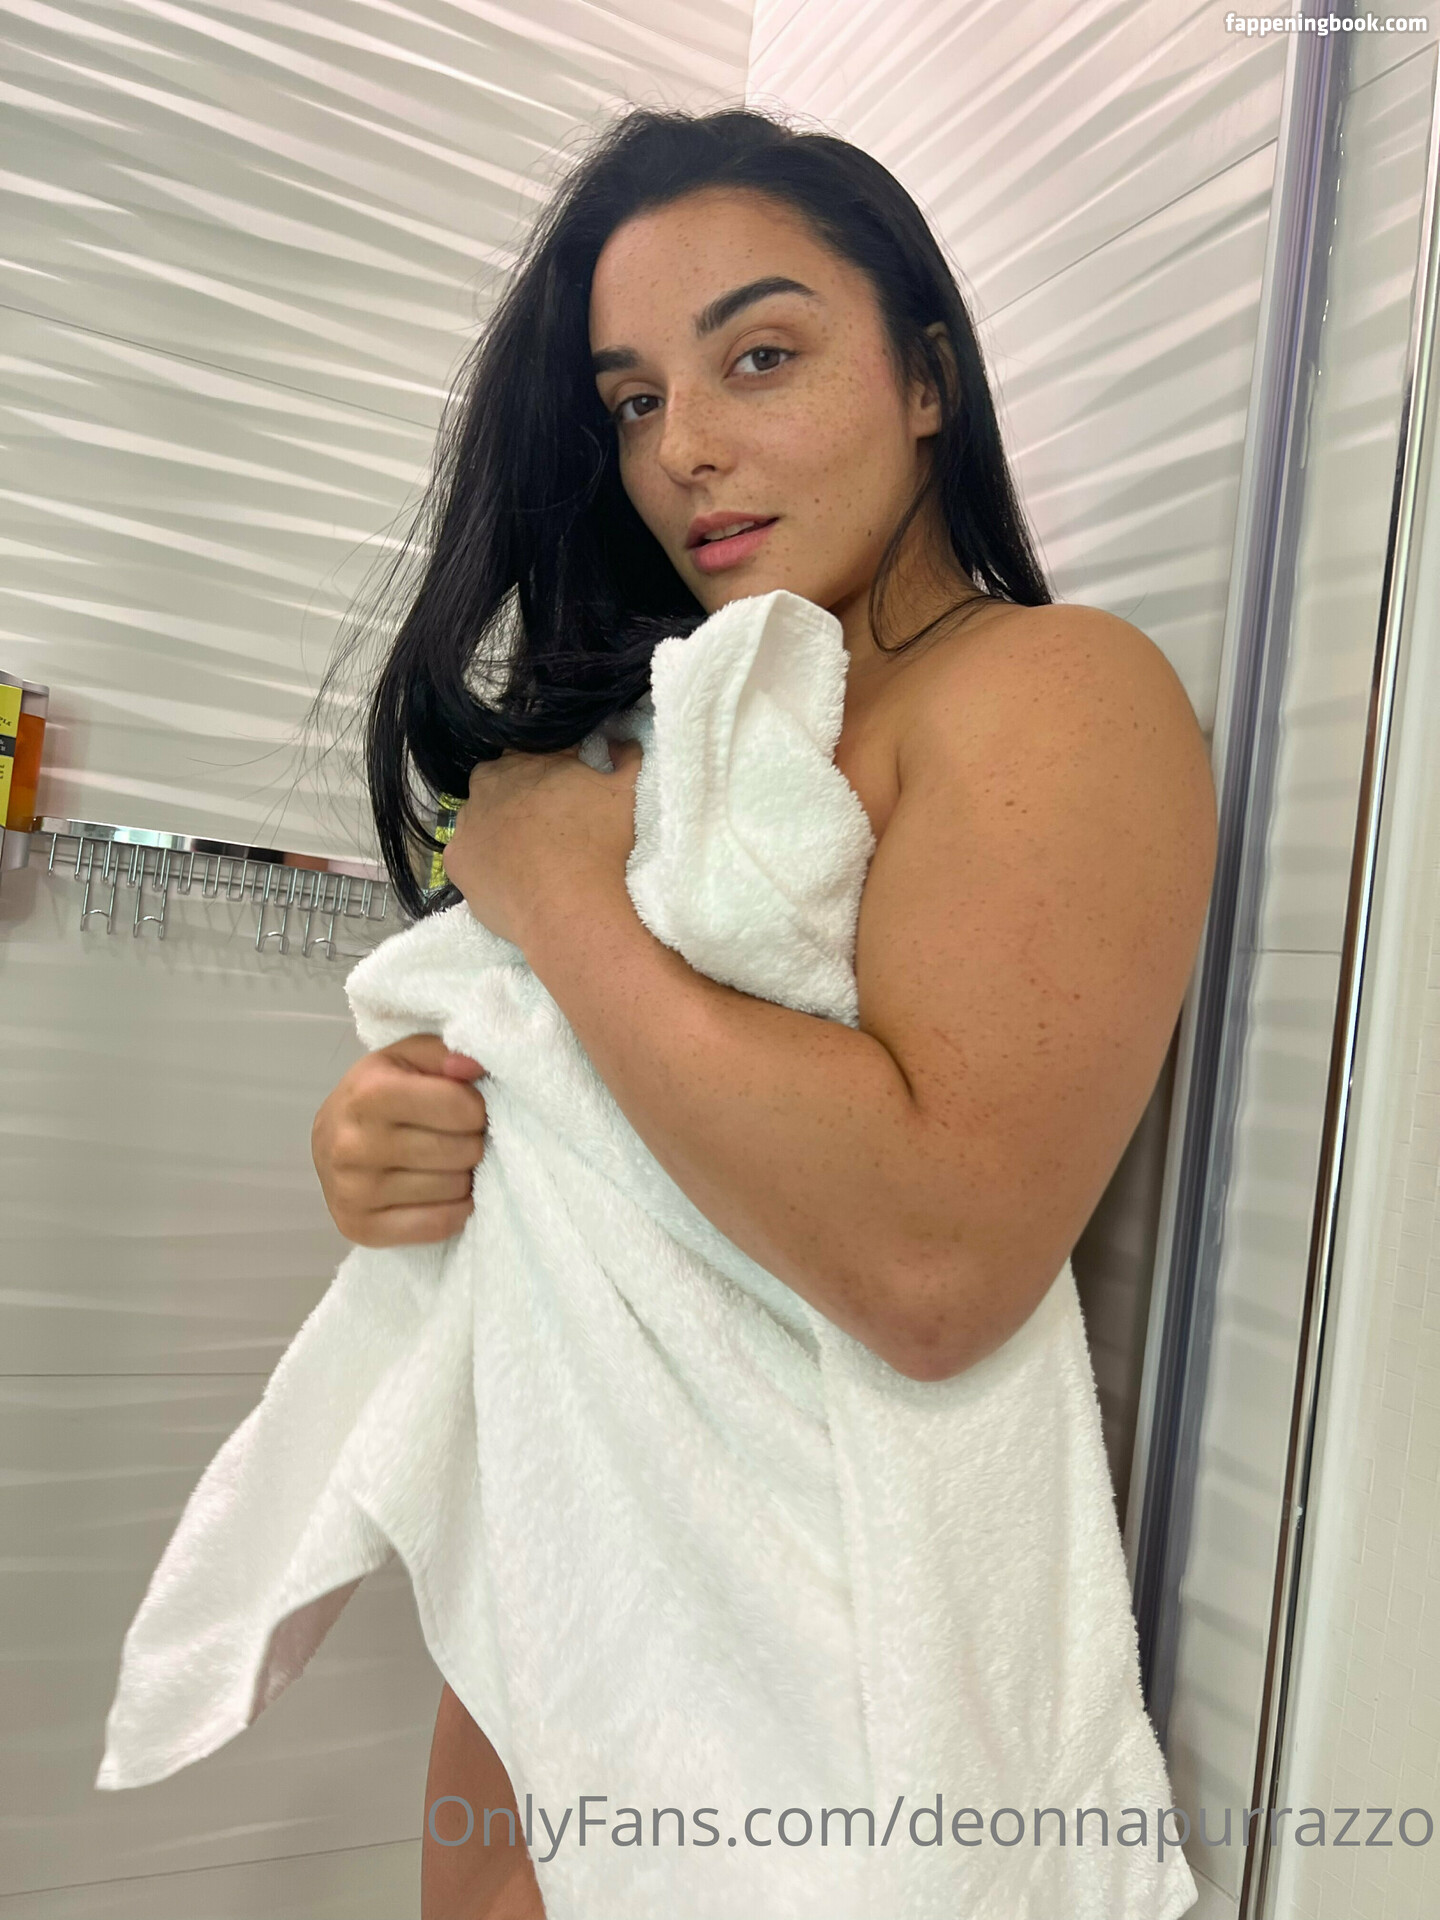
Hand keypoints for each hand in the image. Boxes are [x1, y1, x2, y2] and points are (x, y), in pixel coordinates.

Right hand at [311, 1034, 487, 1246]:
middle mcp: (354, 1144)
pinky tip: (441, 1193)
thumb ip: (445, 1052)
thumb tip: (475, 1067)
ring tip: (443, 1162)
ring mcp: (353, 1191)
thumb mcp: (408, 1057)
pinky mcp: (359, 1227)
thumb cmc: (379, 1091)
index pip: (460, 1108)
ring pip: (454, 1189)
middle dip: (471, 1142)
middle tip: (456, 1137)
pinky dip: (453, 1210)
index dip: (475, 1107)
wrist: (330, 1137)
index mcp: (369, 1094)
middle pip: (461, 1151)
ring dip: (462, 1176)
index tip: (465, 1108)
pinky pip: (438, 1226)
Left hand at [442, 737, 641, 947]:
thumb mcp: (625, 794)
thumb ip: (627, 759)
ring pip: (480, 814)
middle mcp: (491, 782)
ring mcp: (468, 820)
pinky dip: (482, 859)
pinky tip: (505, 874)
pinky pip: (467, 852)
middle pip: (504, 777)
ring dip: (497, 824)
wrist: (566, 906)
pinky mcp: (456, 858)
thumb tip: (621, 740)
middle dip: (522, 791)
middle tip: (549, 820)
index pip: (545, 752)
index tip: (574, 789)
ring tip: (526, 852)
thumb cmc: (598, 844)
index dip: (561, 768)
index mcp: (532, 759)